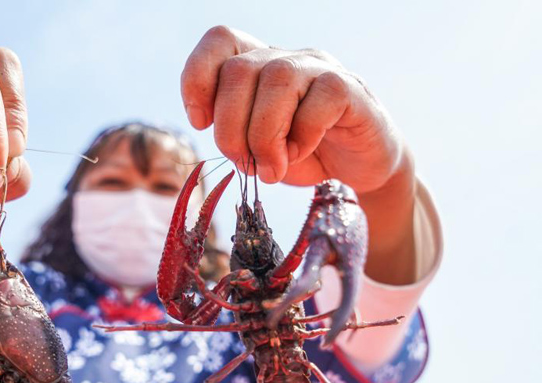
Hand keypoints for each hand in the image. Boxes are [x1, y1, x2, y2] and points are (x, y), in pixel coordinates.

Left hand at [181, 26, 412, 191]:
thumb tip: (210, 126)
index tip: (201, 122)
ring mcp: (319, 69)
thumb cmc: (301, 155)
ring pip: (276, 80)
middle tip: (245, 163)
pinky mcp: (350, 90)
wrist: (357, 170)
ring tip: (270, 168)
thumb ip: (231, 130)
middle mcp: (286, 59)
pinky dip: (302, 137)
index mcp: (257, 66)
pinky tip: (301, 154)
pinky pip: (318, 103)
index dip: (198, 77)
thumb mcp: (253, 146)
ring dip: (263, 136)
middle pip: (238, 70)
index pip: (221, 40)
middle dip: (230, 128)